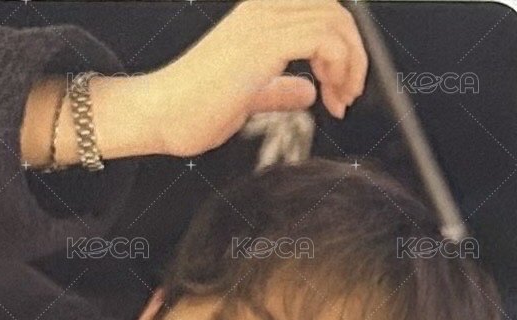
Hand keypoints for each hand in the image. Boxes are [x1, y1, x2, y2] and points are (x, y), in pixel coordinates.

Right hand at [144, 0, 368, 156]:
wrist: (162, 114)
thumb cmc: (194, 108)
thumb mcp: (249, 97)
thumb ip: (279, 90)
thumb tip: (307, 91)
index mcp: (259, 16)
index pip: (321, 11)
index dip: (343, 47)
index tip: (341, 89)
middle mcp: (264, 10)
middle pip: (335, 10)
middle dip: (354, 55)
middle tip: (348, 96)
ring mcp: (264, 22)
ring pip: (335, 21)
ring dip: (351, 64)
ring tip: (341, 100)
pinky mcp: (265, 42)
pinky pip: (324, 39)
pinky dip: (340, 68)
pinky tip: (331, 97)